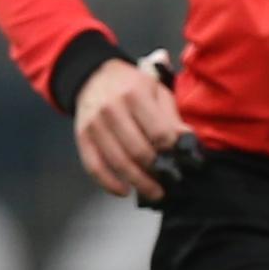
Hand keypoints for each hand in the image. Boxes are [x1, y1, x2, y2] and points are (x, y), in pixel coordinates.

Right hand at [72, 57, 191, 202]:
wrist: (94, 76)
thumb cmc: (132, 86)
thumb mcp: (157, 91)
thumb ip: (171, 117)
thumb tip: (186, 140)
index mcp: (135, 95)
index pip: (158, 132)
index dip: (172, 150)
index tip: (182, 161)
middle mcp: (111, 110)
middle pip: (138, 151)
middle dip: (157, 171)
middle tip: (171, 181)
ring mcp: (94, 125)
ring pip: (118, 162)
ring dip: (138, 182)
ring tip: (155, 192)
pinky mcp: (82, 137)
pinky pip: (94, 166)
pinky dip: (109, 183)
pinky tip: (124, 191)